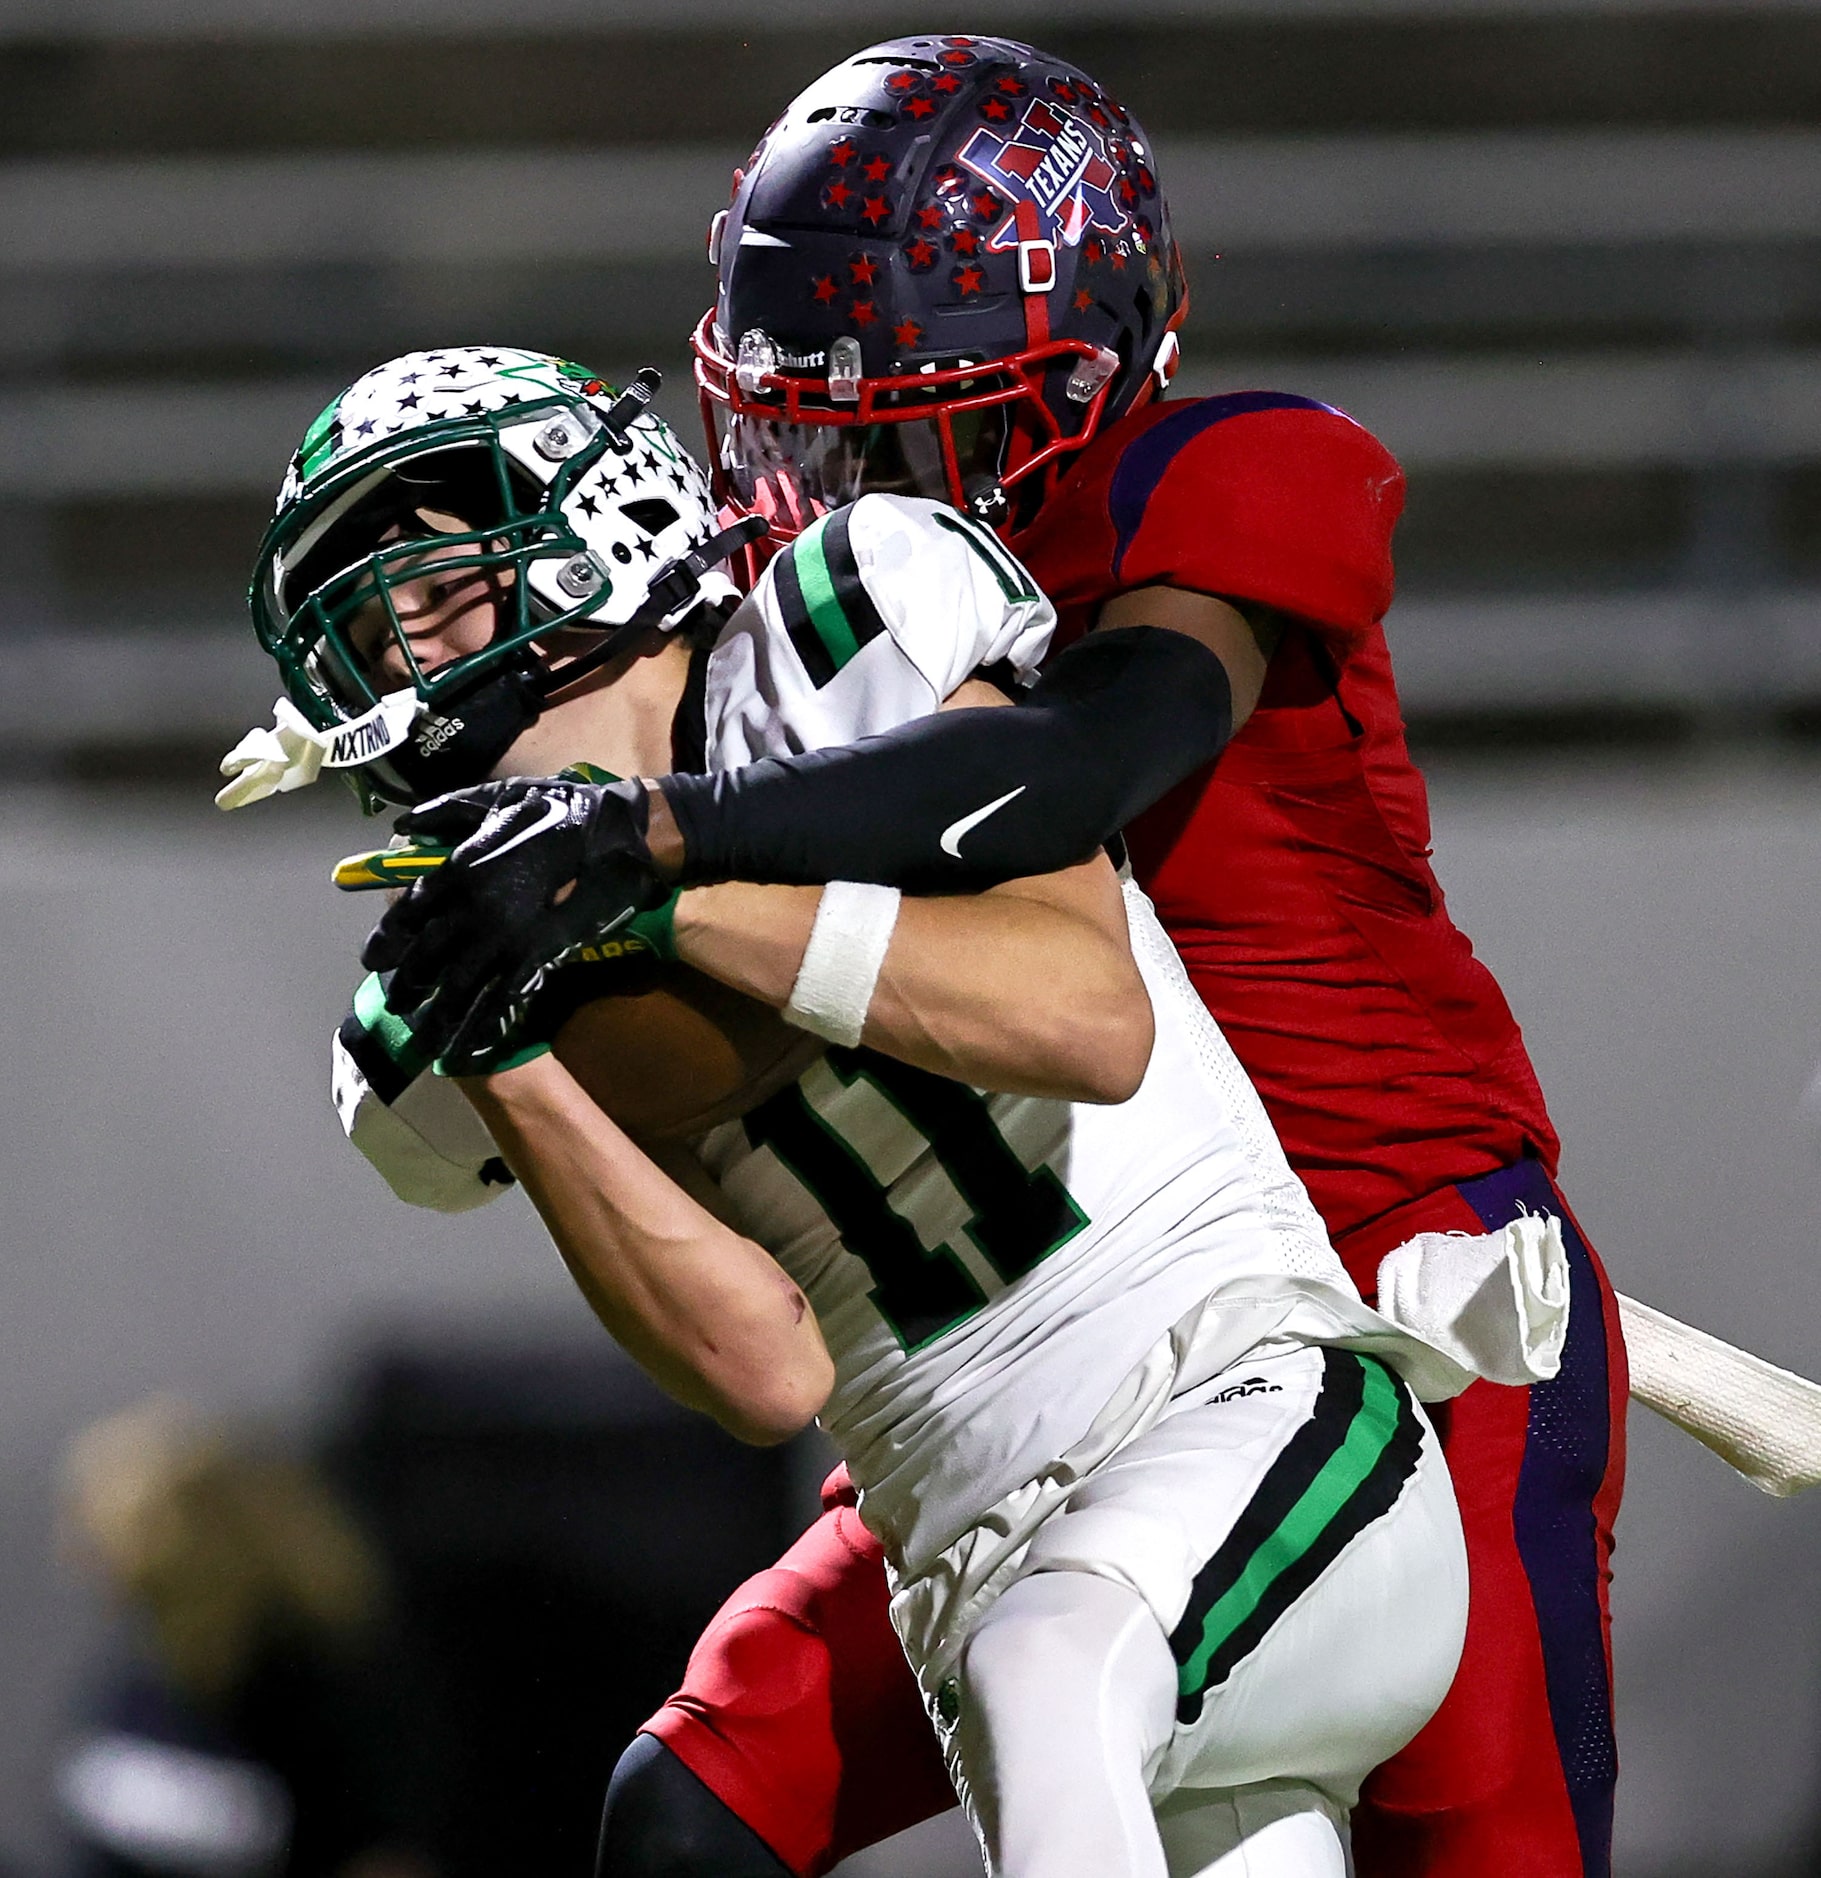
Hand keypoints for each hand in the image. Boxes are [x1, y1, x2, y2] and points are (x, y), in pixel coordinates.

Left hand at [362, 776, 674, 1066]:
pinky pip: (500, 1002)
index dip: (388, 941)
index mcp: (458, 869)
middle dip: (408, 986)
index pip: (408, 913)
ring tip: (423, 1039)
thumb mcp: (495, 796)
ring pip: (456, 988)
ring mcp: (502, 938)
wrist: (611, 835)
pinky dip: (481, 1031)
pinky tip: (466, 1051)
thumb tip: (402, 826)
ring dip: (437, 1018)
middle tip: (397, 1004)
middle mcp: (470, 909)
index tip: (374, 960)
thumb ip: (445, 811)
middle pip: (426, 958)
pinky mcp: (535, 959)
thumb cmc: (556, 808)